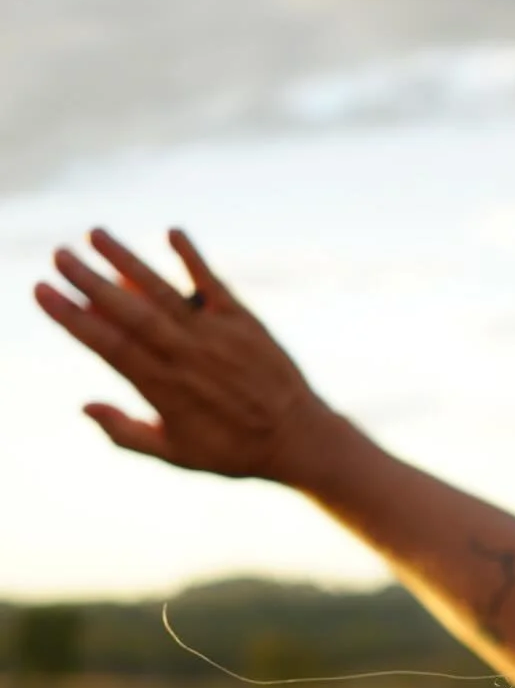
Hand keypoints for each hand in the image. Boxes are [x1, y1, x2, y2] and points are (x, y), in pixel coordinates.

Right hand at [34, 227, 338, 485]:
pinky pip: (214, 283)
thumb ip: (127, 433)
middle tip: (58, 254)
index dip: (73, 317)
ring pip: (164, 290)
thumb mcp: (176, 455)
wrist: (298, 439)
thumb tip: (84, 406)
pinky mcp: (244, 320)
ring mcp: (216, 335)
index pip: (108, 345)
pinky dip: (192, 258)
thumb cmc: (233, 451)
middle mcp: (187, 356)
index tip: (42, 291)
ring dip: (128, 259)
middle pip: (130, 312)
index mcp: (164, 388)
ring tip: (94, 233)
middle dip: (91, 281)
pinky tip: (172, 231)